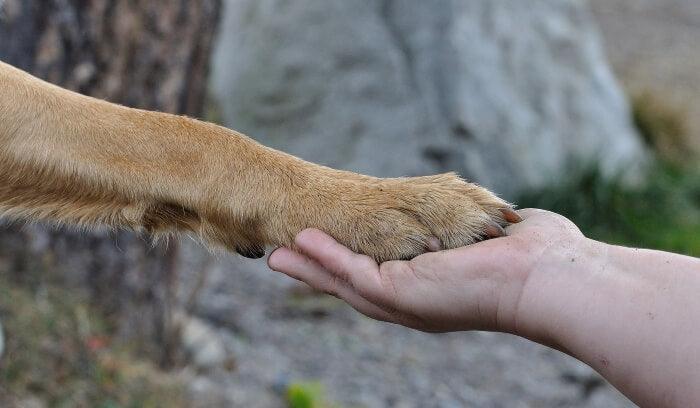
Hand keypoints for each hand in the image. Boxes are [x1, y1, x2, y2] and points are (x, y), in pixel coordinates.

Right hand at [268, 209, 585, 332]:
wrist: (551, 276)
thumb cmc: (537, 256)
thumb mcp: (493, 236)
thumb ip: (481, 228)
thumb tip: (502, 218)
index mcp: (432, 290)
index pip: (382, 276)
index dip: (351, 263)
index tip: (326, 249)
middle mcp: (414, 301)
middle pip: (353, 286)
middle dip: (318, 272)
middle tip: (282, 259)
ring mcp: (405, 301)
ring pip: (344, 283)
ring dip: (310, 267)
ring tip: (278, 254)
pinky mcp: (400, 293)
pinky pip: (352, 273)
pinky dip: (325, 258)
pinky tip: (301, 243)